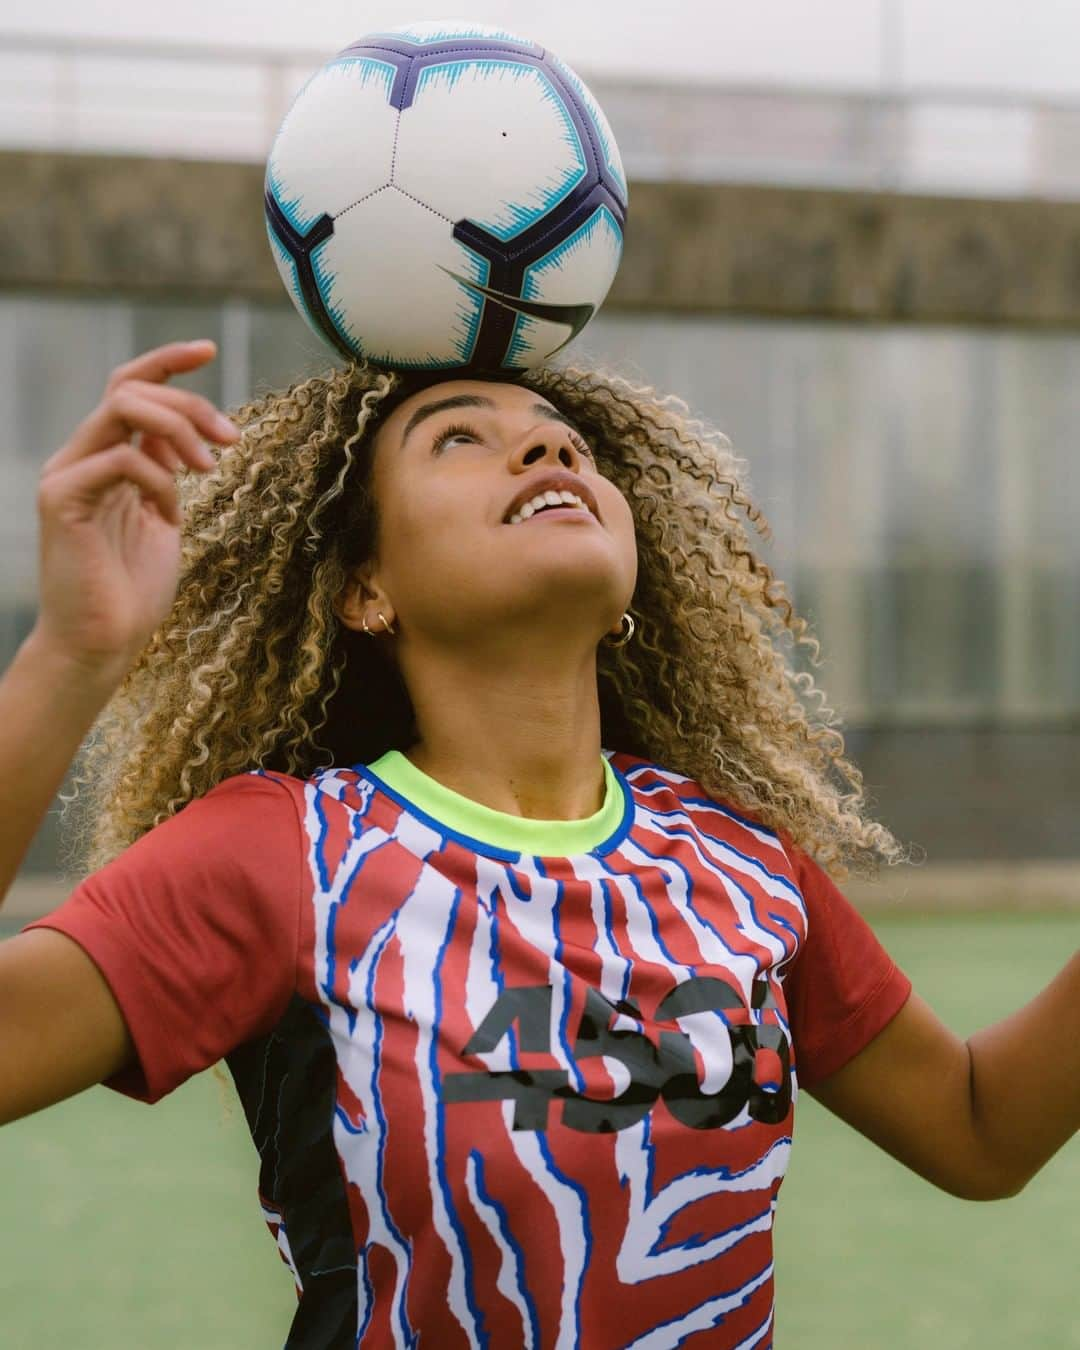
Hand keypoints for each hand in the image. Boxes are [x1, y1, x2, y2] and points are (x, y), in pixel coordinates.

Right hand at [29, 340, 239, 682]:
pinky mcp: (62, 500)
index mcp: (104, 458)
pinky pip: (120, 459)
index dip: (167, 361)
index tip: (209, 349)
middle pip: (130, 388)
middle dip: (191, 403)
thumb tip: (184, 438)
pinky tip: (169, 513)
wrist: (102, 644)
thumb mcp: (162, 519)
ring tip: (209, 465)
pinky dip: (158, 478)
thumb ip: (167, 474)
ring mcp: (67, 475)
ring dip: (179, 426)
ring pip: (122, 407)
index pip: (128, 387)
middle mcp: (80, 457)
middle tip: (230, 439)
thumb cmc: (133, 590)